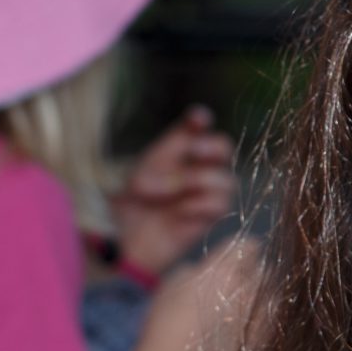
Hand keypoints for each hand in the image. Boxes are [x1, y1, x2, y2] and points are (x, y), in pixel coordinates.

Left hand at [113, 106, 238, 277]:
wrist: (126, 234)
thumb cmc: (135, 195)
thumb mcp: (149, 165)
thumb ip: (174, 144)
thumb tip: (200, 117)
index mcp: (182, 147)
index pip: (199, 126)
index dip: (201, 121)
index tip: (197, 119)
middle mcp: (200, 165)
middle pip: (224, 147)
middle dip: (210, 148)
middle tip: (193, 151)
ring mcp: (208, 190)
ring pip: (225, 180)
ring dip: (196, 182)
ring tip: (169, 192)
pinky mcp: (209, 216)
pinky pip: (218, 204)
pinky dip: (198, 206)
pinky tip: (178, 212)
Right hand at [145, 235, 265, 350]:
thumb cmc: (167, 320)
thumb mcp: (173, 282)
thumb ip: (198, 270)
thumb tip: (206, 270)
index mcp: (229, 266)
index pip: (251, 245)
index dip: (244, 252)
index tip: (237, 259)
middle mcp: (252, 285)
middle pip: (264, 270)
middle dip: (253, 275)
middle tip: (236, 287)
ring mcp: (262, 313)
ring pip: (272, 296)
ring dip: (261, 299)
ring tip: (243, 311)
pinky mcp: (265, 338)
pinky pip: (271, 322)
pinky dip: (263, 323)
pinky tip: (245, 331)